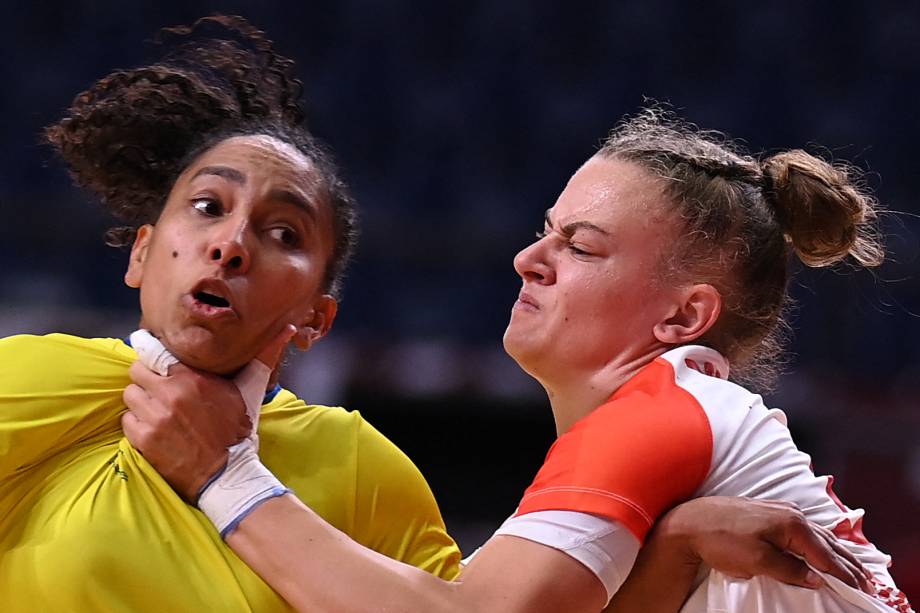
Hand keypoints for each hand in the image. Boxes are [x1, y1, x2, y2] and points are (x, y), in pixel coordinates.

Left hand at [121, 326, 293, 501]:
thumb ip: (264, 357)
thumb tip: (288, 328)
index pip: (154, 351)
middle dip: (147, 378)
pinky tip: (156, 430)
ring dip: (141, 402)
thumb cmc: (238, 431)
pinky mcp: (144, 440)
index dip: (149, 351)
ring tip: (158, 410)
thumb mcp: (251, 390)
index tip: (148, 351)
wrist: (228, 475)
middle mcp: (171, 394)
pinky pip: (127, 421)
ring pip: (130, 395)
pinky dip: (138, 425)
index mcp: (194, 378)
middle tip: (160, 389)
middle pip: (137, 371)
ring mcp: (155, 417)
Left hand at [657, 497, 873, 593]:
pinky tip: (821, 546)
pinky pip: (802, 530)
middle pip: (825, 541)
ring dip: (834, 551)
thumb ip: (789, 570)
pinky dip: (817, 541)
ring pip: (815, 534)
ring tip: (851, 566)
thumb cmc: (721, 539)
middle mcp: (790, 513)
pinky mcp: (768, 513)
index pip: (825, 553)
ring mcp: (779, 510)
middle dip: (846, 561)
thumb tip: (816, 578)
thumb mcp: (757, 561)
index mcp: (791, 524)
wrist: (690, 522)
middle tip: (865, 581)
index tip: (859, 587)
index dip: (843, 572)